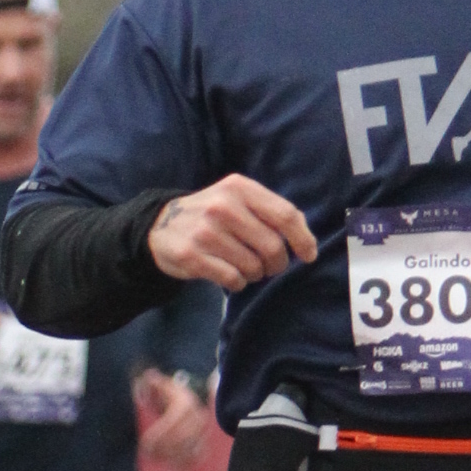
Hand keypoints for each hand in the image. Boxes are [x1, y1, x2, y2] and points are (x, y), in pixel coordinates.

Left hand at [133, 370, 210, 467]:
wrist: (196, 402)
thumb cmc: (174, 396)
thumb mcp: (165, 387)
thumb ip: (155, 382)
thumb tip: (148, 376)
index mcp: (186, 405)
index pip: (172, 423)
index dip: (158, 435)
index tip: (145, 443)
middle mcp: (198, 419)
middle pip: (180, 439)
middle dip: (162, 449)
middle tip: (147, 452)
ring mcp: (203, 434)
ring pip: (188, 451)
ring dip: (169, 458)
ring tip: (154, 457)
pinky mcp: (204, 445)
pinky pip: (194, 459)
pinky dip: (180, 464)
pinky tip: (167, 464)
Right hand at [149, 176, 316, 291]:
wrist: (162, 224)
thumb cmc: (213, 215)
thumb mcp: (238, 200)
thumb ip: (270, 213)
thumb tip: (307, 243)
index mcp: (239, 188)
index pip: (285, 215)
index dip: (303, 239)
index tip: (308, 256)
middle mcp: (222, 206)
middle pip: (272, 246)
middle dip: (277, 264)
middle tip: (269, 266)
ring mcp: (205, 231)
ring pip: (253, 266)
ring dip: (256, 274)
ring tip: (245, 267)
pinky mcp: (191, 256)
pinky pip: (233, 279)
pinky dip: (238, 283)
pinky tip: (229, 275)